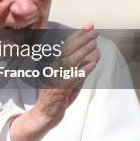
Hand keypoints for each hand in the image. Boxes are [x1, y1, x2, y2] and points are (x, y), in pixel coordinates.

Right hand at [9, 23, 99, 140]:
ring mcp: (55, 78)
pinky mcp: (58, 89)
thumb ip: (80, 69)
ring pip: (70, 61)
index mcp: (55, 64)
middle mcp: (53, 69)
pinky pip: (71, 78)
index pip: (68, 45)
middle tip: (94, 31)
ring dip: (82, 51)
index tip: (89, 26)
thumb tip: (93, 58)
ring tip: (94, 43)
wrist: (46, 114)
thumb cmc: (57, 97)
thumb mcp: (69, 80)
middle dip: (82, 39)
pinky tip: (91, 64)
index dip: (78, 35)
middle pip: (68, 50)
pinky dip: (82, 70)